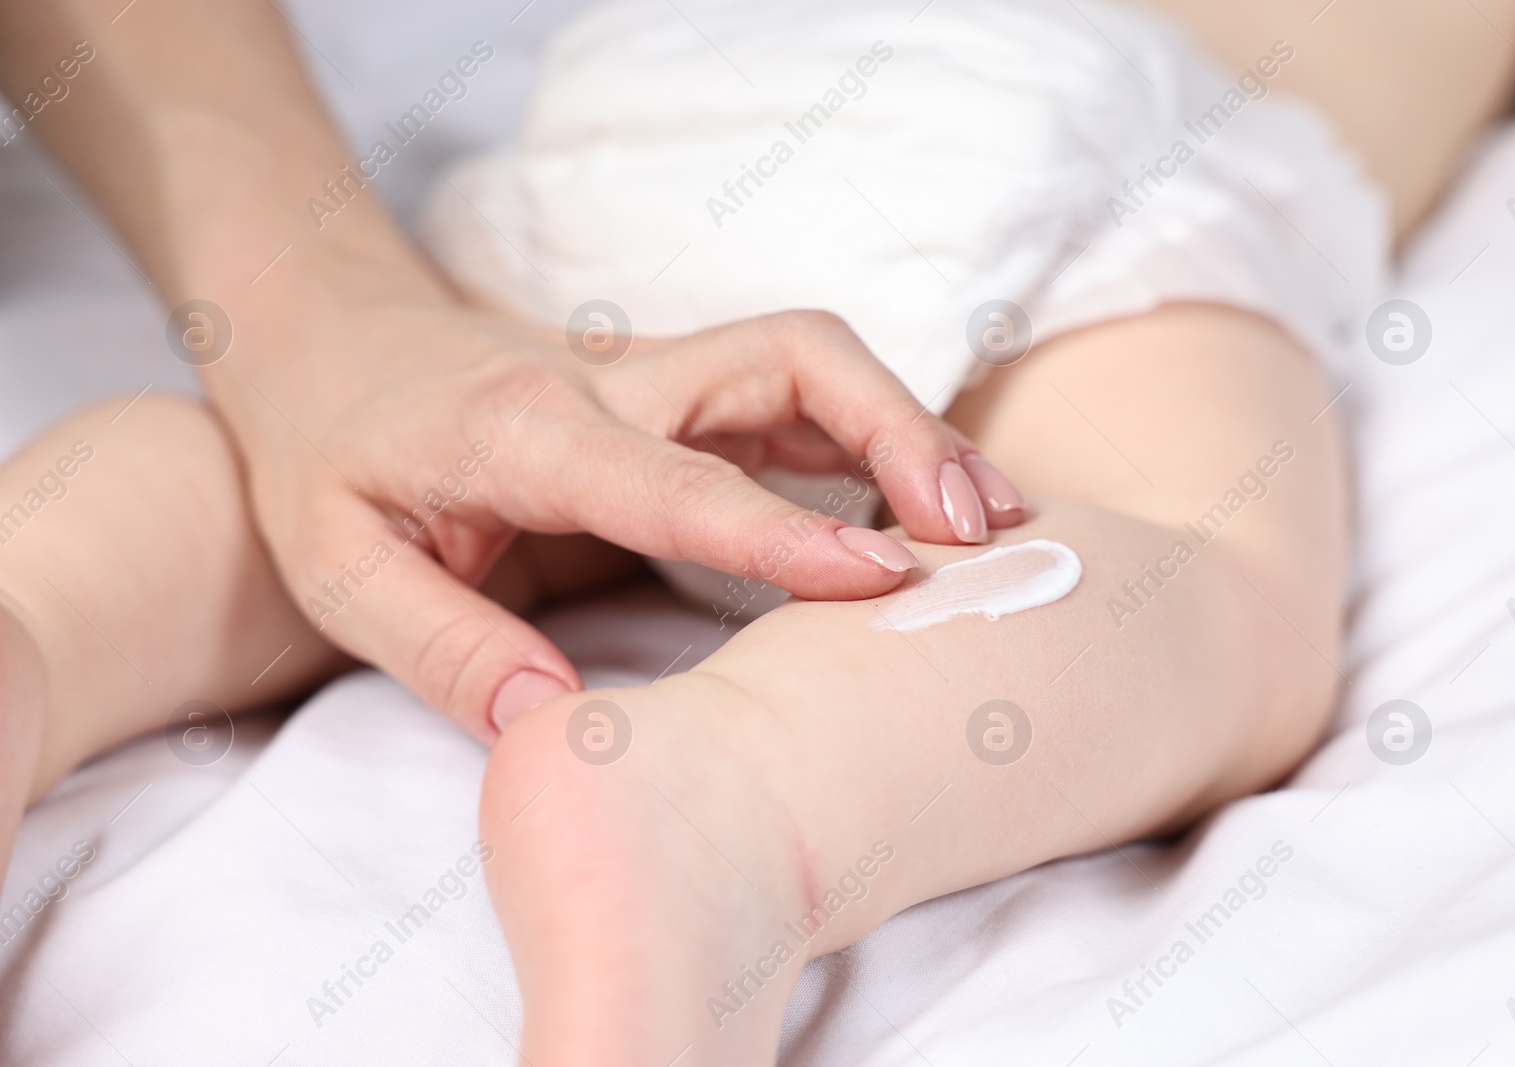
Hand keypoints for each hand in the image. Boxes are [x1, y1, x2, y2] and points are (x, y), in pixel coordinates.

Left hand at [210, 282, 1023, 741]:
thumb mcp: (337, 566)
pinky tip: (926, 506)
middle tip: (982, 530)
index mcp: (529, 431)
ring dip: (910, 428)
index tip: (891, 581)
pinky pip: (798, 397)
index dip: (788, 532)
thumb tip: (554, 724)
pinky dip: (877, 440)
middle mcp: (612, 382)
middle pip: (794, 360)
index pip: (682, 477)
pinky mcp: (676, 388)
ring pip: (814, 364)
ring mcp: (654, 373)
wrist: (329, 341)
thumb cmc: (328, 455)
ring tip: (993, 521)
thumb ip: (441, 645)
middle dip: (901, 430)